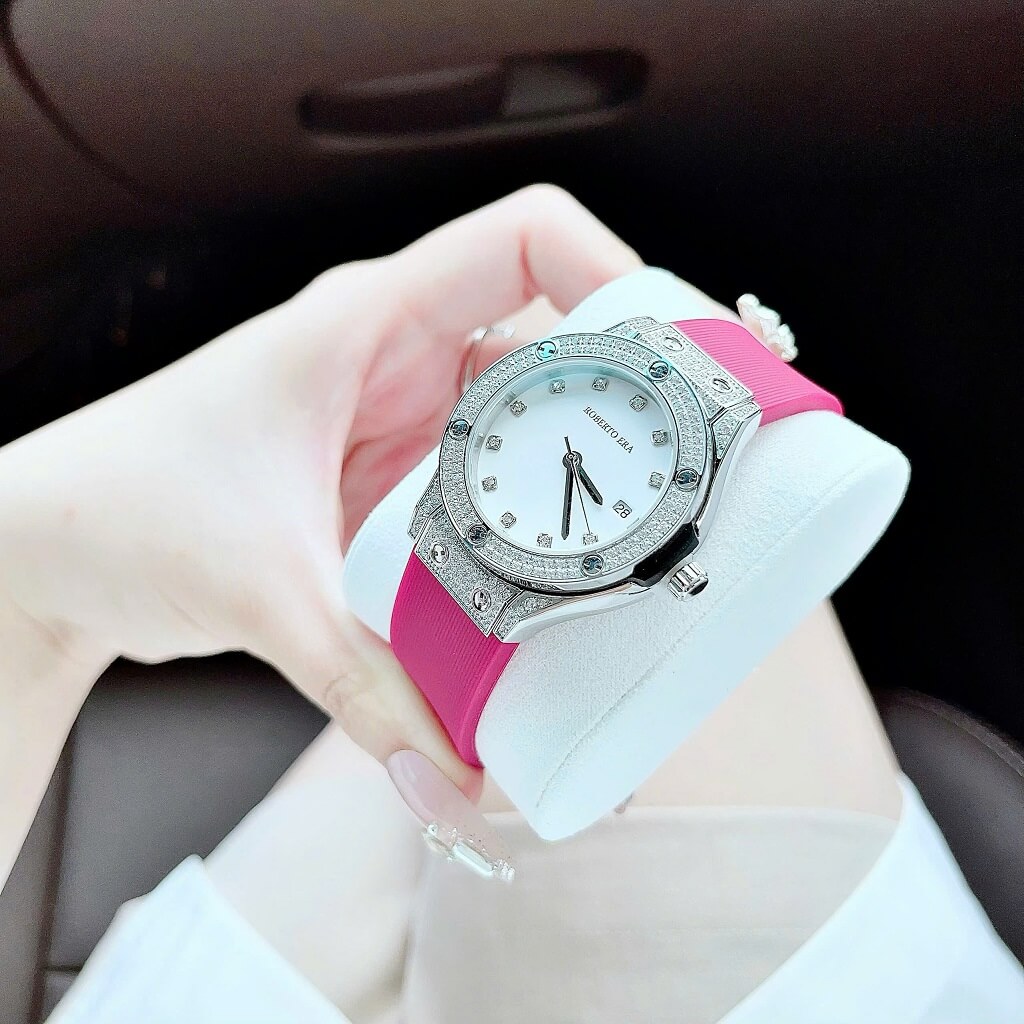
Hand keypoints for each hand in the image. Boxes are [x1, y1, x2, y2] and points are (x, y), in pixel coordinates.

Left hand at [0, 186, 640, 799]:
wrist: (55, 546)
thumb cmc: (120, 505)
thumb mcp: (258, 587)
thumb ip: (363, 684)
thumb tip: (457, 774)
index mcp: (371, 322)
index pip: (530, 239)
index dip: (621, 276)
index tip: (681, 358)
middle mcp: (402, 360)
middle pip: (557, 343)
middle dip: (633, 404)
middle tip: (694, 480)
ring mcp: (404, 423)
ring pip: (531, 428)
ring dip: (586, 483)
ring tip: (643, 547)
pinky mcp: (395, 485)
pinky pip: (492, 494)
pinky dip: (531, 536)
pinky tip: (554, 594)